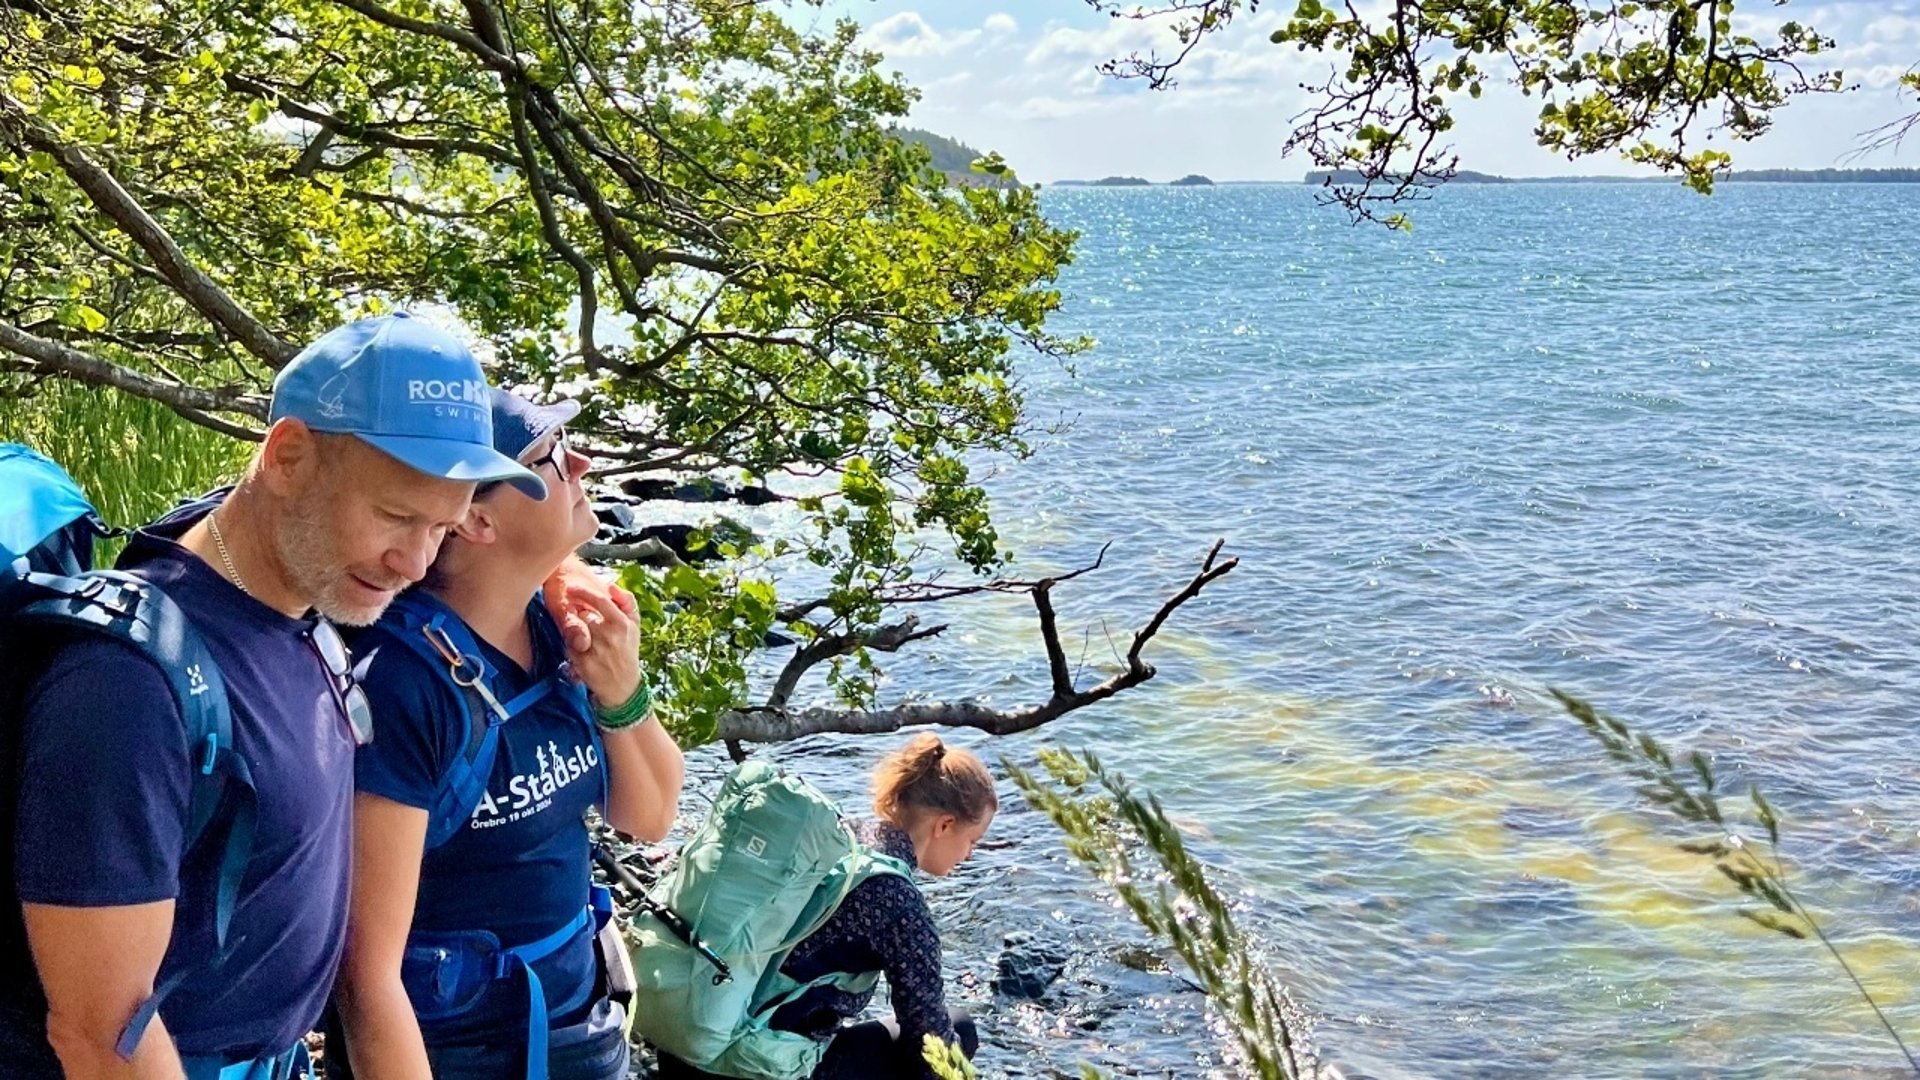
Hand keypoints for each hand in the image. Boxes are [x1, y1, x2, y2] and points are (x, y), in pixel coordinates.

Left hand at [554, 579, 642, 707]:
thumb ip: (626, 602)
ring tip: (585, 636)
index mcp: (621, 624)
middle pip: (583, 614)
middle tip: (585, 620)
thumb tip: (611, 585)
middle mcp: (608, 636)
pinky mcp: (582, 663)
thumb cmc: (627, 649)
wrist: (622, 684)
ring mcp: (594, 650)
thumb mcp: (634, 625)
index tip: (572, 587)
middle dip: (580, 614)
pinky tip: (581, 648)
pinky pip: (569, 645)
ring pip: (574, 629)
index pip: (600, 600)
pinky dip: (571, 644)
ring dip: (575, 629)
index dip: (584, 592)